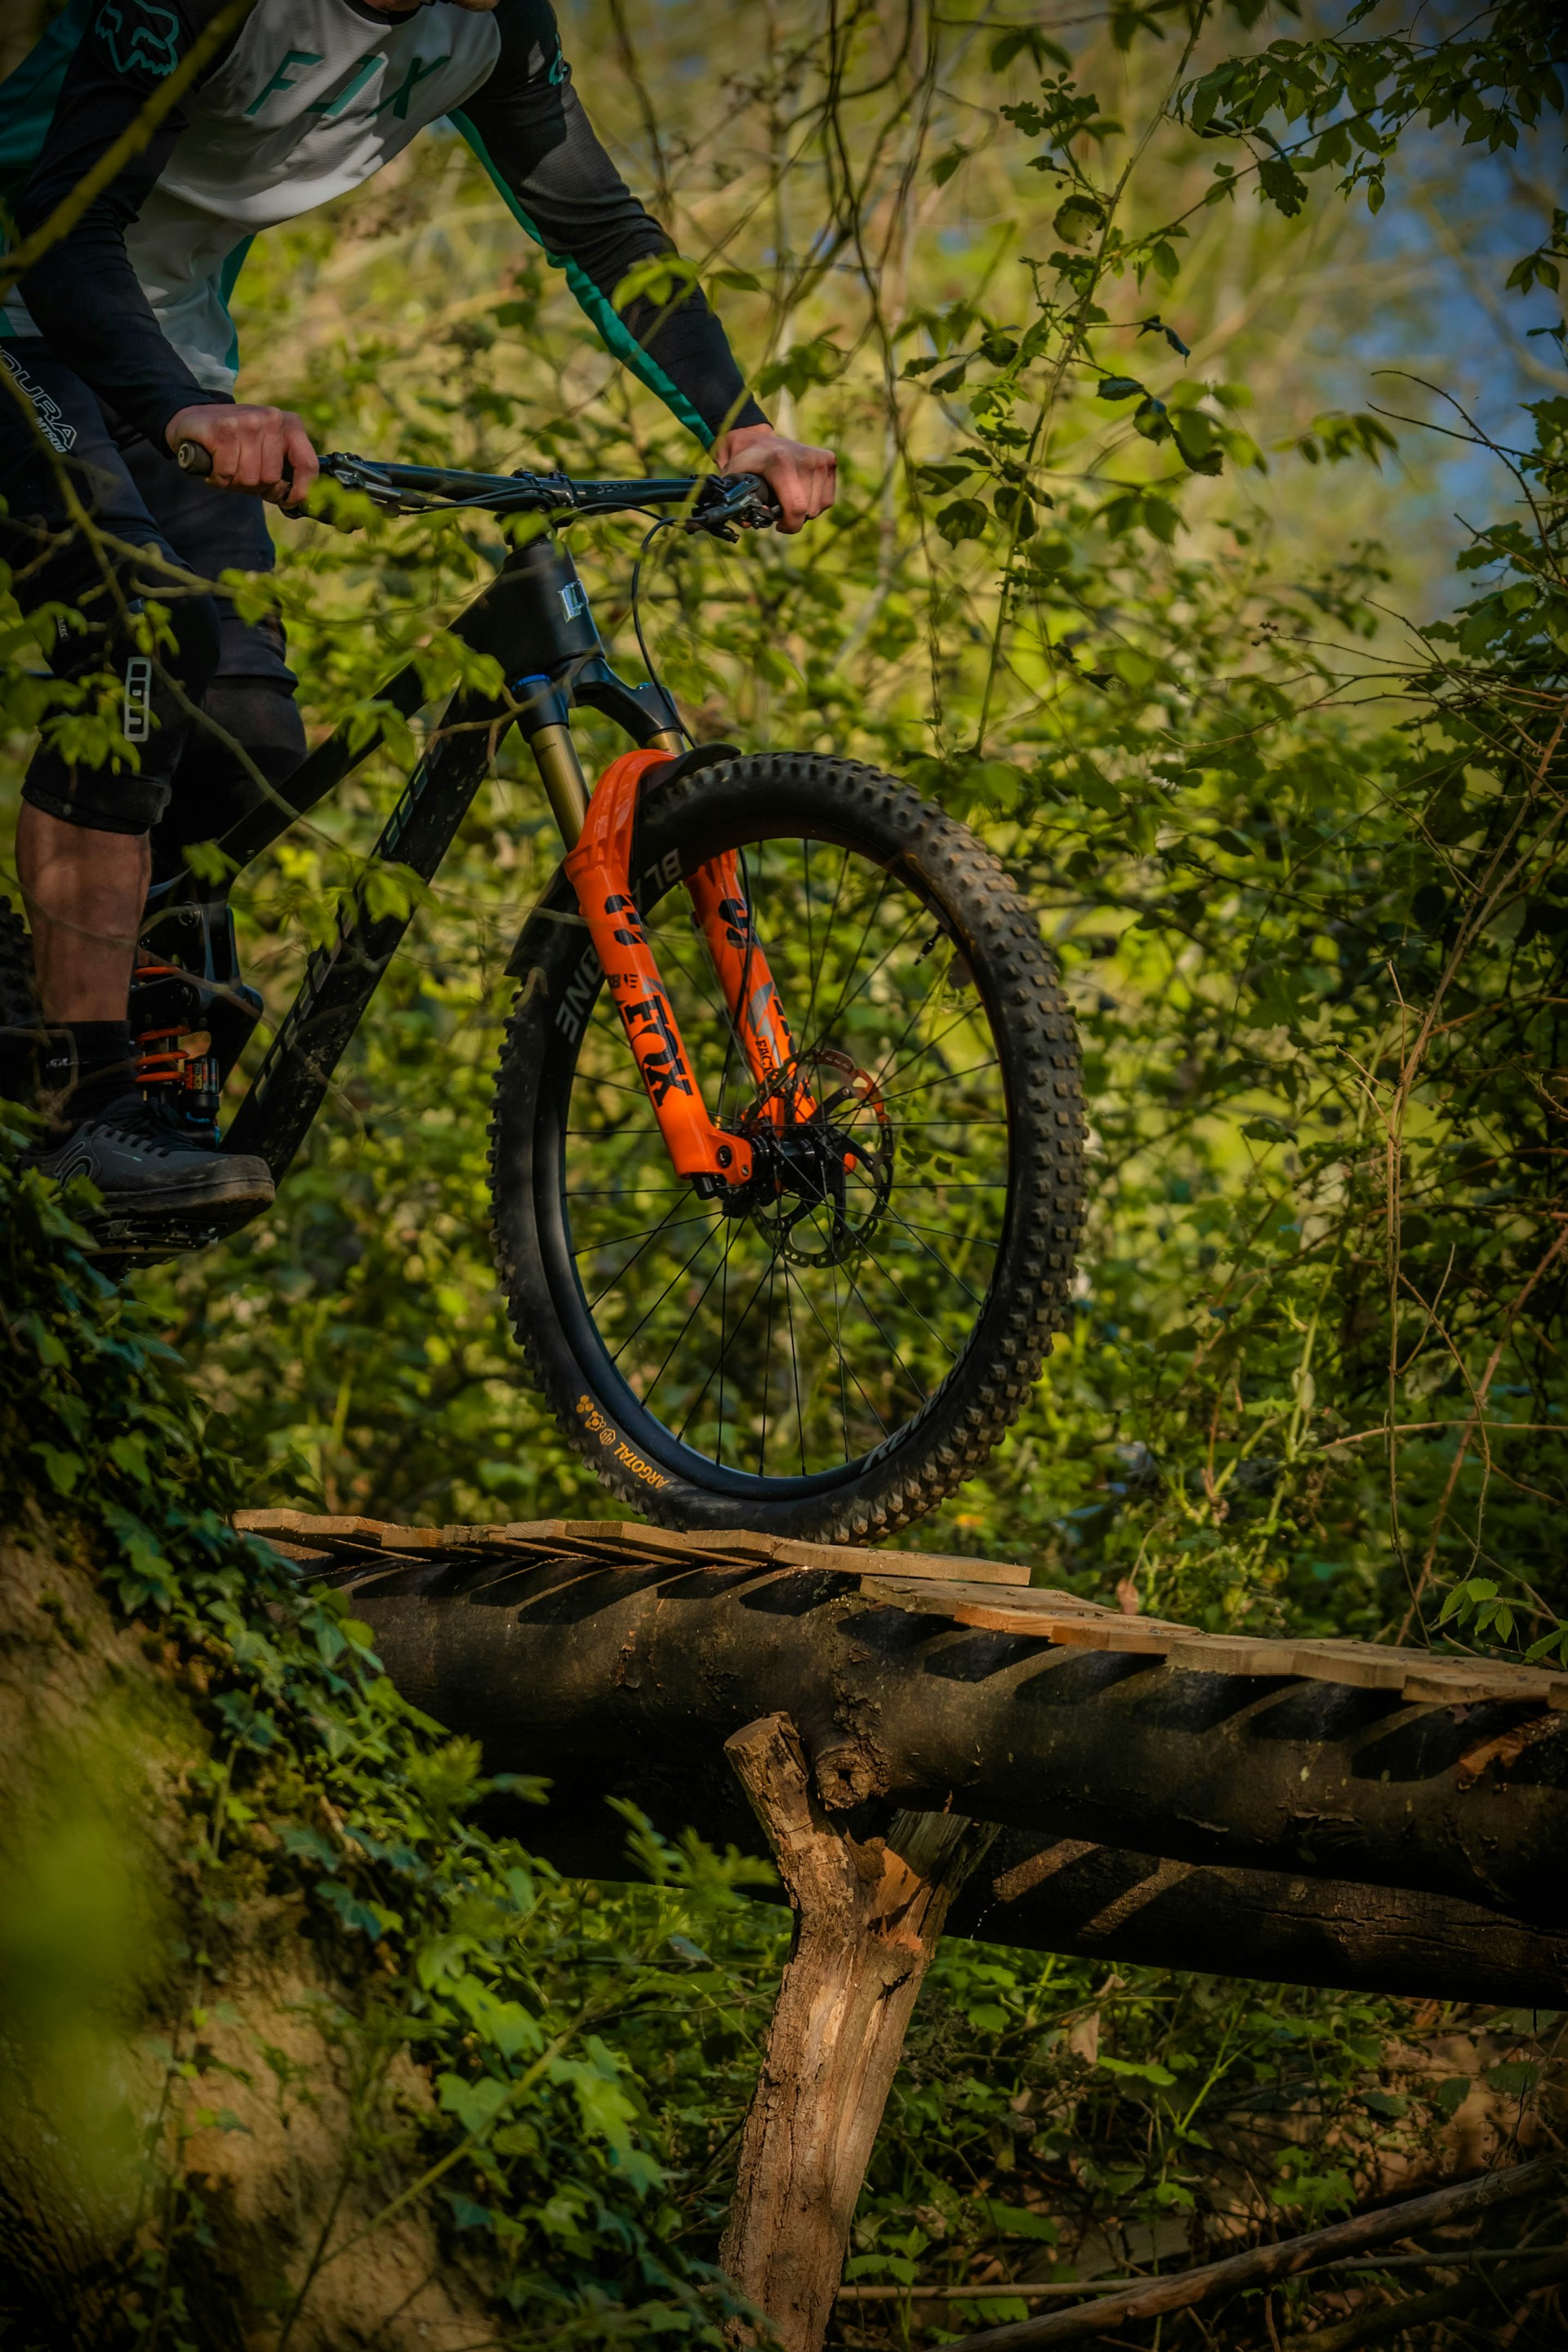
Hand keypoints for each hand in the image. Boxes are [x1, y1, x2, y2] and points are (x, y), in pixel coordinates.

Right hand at [165, 403, 318, 507]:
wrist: (193, 418)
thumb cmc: (234, 441)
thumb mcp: (264, 447)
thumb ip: (283, 467)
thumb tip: (295, 500)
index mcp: (289, 424)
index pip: (308, 464)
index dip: (299, 491)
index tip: (287, 502)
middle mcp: (271, 419)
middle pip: (271, 479)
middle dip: (254, 486)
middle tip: (239, 473)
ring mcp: (247, 422)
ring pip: (249, 479)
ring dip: (233, 483)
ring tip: (225, 467)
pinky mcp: (223, 429)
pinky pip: (227, 473)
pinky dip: (218, 478)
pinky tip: (213, 464)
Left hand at [712, 423, 835, 533]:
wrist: (758, 439)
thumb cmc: (746, 464)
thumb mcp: (733, 480)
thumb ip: (737, 503)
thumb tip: (748, 524)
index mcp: (781, 463)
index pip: (796, 507)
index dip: (789, 525)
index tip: (779, 526)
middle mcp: (805, 458)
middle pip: (808, 511)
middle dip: (793, 517)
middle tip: (779, 508)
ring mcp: (820, 458)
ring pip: (819, 507)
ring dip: (804, 511)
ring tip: (789, 499)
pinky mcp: (829, 459)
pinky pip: (827, 499)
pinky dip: (815, 503)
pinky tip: (801, 494)